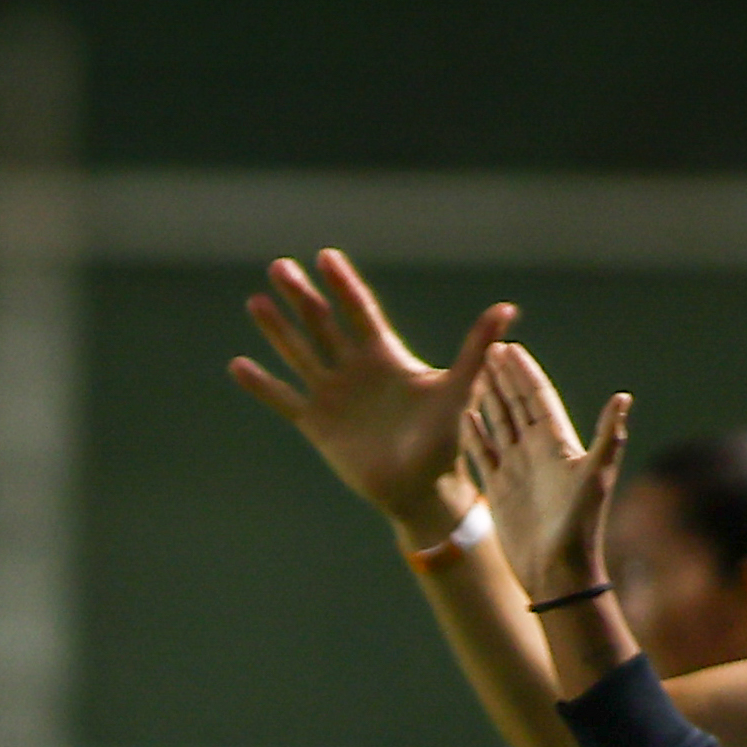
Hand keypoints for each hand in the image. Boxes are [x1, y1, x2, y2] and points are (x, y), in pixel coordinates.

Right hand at [229, 252, 513, 541]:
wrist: (421, 490)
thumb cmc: (444, 441)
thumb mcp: (460, 389)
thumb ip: (477, 348)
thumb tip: (507, 310)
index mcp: (386, 356)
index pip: (360, 311)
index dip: (344, 285)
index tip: (326, 257)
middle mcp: (355, 370)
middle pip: (323, 324)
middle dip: (302, 297)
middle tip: (280, 267)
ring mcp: (333, 395)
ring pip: (300, 354)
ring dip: (278, 330)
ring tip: (255, 302)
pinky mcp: (318, 425)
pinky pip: (285, 400)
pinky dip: (262, 386)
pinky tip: (238, 366)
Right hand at [464, 342, 625, 609]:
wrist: (559, 574)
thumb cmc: (580, 529)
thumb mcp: (596, 480)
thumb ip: (608, 438)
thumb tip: (624, 398)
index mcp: (557, 443)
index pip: (537, 397)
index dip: (523, 372)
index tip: (508, 346)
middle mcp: (537, 452)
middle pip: (516, 404)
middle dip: (503, 377)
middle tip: (487, 347)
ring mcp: (517, 469)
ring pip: (498, 424)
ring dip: (487, 399)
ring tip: (472, 373)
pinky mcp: (500, 489)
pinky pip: (482, 454)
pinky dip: (473, 433)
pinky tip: (462, 416)